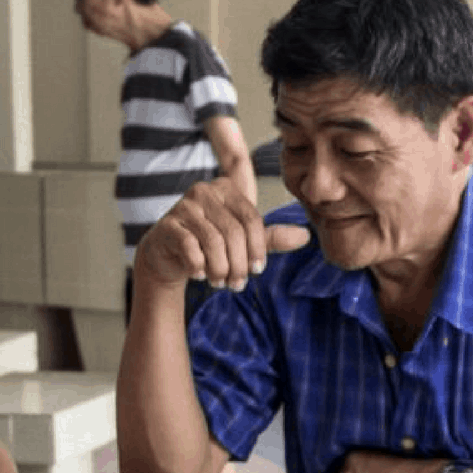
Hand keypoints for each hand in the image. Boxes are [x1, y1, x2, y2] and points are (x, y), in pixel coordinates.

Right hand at [134, 177, 309, 290]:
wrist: (169, 255)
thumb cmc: (211, 245)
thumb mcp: (243, 241)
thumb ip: (271, 238)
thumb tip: (305, 236)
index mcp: (227, 188)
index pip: (251, 219)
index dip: (258, 248)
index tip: (257, 270)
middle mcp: (205, 191)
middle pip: (234, 232)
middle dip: (239, 264)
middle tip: (237, 284)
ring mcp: (183, 206)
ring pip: (213, 242)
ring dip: (220, 269)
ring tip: (220, 283)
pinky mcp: (167, 225)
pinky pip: (190, 247)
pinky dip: (199, 266)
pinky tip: (200, 275)